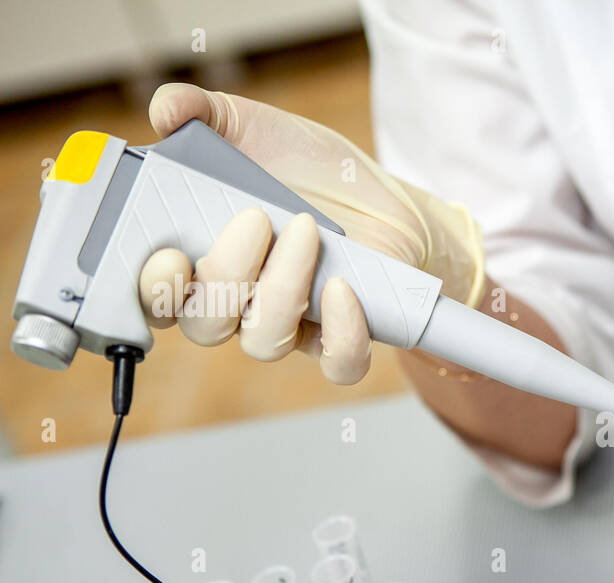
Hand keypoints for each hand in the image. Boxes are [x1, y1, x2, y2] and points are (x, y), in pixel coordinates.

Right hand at [137, 83, 484, 383]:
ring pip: (263, 340)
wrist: (383, 196)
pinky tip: (343, 287)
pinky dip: (341, 333)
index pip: (153, 297)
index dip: (150, 290)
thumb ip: (204, 115)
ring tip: (307, 229)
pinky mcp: (339, 337)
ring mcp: (288, 325)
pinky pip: (337, 363)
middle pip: (204, 324)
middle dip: (223, 275)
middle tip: (253, 220)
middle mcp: (235, 301)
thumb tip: (166, 109)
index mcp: (197, 258)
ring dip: (282, 287)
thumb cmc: (309, 169)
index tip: (169, 255)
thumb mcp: (255, 129)